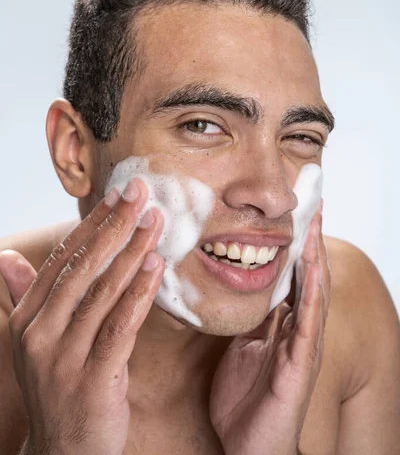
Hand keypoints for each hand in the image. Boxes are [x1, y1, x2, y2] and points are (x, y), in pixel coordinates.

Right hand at [0, 179, 163, 454]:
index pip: (61, 260)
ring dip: (131, 252)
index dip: (91, 225)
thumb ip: (25, 296)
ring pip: (101, 292)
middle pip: (82, 268)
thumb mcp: (36, 342)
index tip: (116, 196)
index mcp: (28, 319)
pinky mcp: (93, 380)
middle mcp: (40, 334)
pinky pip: (119, 327)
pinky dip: (138, 294)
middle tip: (140, 193)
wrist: (63, 454)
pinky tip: (155, 266)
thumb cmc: (58, 387)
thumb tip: (7, 257)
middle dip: (114, 226)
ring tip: (154, 221)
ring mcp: (63, 358)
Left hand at [209, 203, 329, 454]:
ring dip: (315, 256)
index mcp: (282, 326)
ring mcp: (302, 346)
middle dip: (311, 240)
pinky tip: (312, 268)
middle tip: (313, 204)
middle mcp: (297, 331)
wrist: (249, 449)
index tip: (296, 212)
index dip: (296, 244)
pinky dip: (311, 292)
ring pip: (313, 292)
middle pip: (308, 276)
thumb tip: (244, 291)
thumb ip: (251, 320)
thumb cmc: (246, 400)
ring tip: (316, 223)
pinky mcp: (299, 364)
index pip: (292, 276)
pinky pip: (307, 322)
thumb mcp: (242, 348)